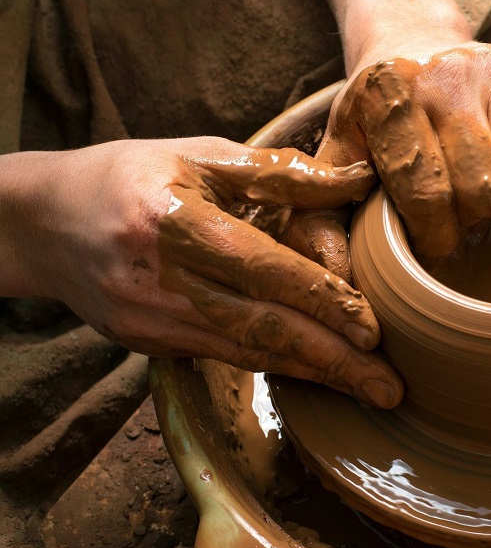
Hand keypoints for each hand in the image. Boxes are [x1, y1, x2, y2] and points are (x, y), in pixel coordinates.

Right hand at [2, 137, 400, 407]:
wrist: (45, 222)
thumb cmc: (132, 175)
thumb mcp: (203, 155)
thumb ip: (281, 174)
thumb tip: (356, 180)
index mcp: (176, 222)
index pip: (266, 272)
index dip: (323, 303)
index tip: (373, 332)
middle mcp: (162, 281)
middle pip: (263, 329)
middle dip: (332, 362)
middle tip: (388, 388)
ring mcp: (150, 320)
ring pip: (247, 353)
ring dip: (311, 374)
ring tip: (364, 391)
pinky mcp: (148, 342)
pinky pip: (224, 356)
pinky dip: (273, 365)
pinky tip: (312, 373)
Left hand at [317, 42, 490, 261]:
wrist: (410, 44)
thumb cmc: (376, 116)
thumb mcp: (337, 155)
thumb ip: (321, 214)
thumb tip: (338, 275)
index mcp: (387, 96)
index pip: (427, 195)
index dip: (435, 236)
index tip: (433, 244)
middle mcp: (443, 75)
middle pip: (483, 189)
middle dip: (470, 218)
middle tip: (457, 213)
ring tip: (481, 186)